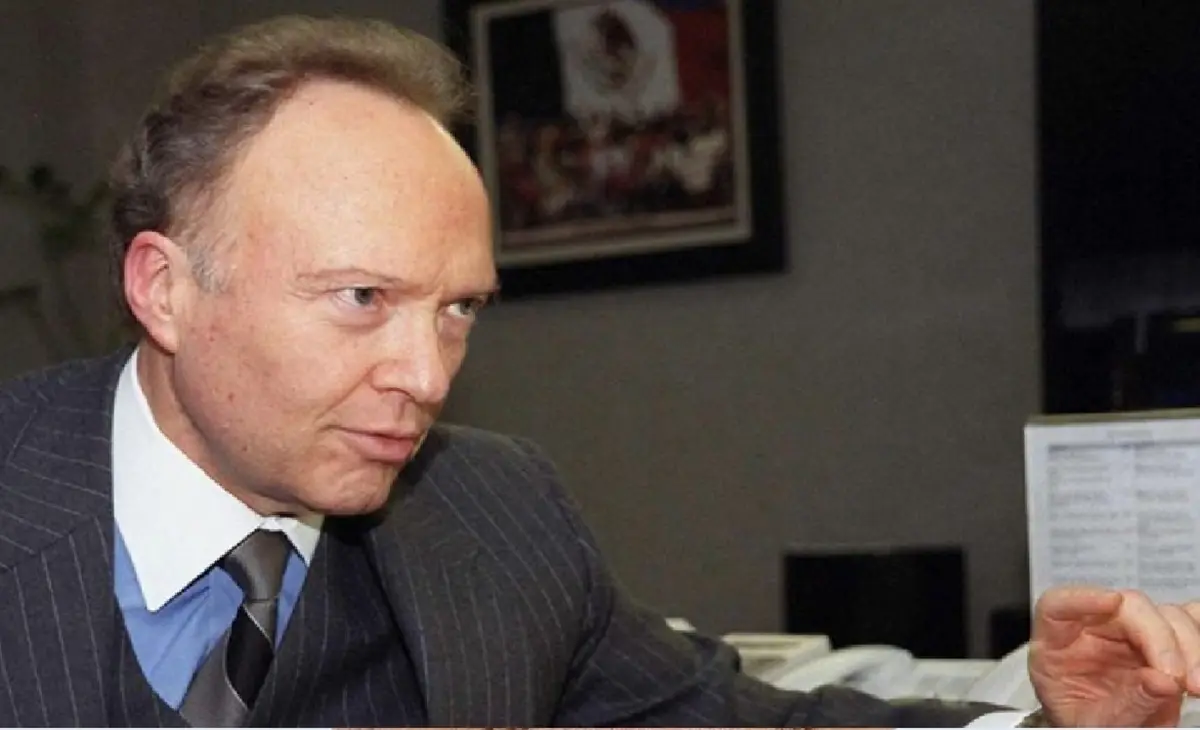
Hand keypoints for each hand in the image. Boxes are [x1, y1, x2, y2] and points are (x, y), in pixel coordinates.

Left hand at [1028, 585, 1199, 726]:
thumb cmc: (1085, 726)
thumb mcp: (1092, 724)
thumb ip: (1124, 704)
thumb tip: (1161, 681)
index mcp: (1056, 645)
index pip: (1056, 606)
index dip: (1081, 598)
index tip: (1112, 601)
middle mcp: (1093, 630)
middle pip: (1127, 608)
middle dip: (1159, 637)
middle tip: (1174, 677)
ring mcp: (1130, 633)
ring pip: (1165, 614)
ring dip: (1188, 644)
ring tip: (1195, 684)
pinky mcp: (1162, 641)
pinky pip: (1188, 623)